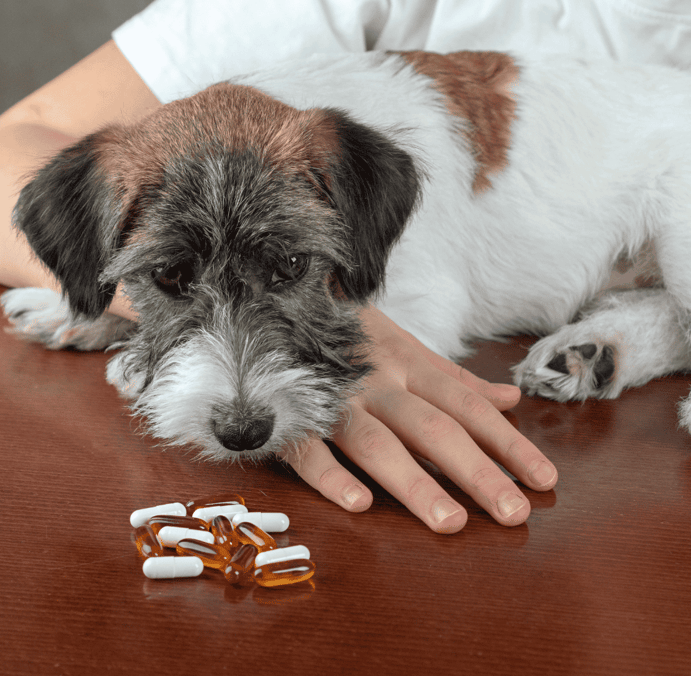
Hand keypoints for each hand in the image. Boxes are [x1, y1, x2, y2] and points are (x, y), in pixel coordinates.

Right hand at [282, 304, 557, 532]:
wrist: (280, 301)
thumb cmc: (350, 333)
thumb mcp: (405, 346)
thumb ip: (454, 377)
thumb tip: (509, 398)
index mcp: (406, 365)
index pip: (467, 406)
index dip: (507, 443)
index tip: (545, 480)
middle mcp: (377, 382)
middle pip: (433, 428)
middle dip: (476, 471)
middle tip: (513, 513)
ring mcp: (334, 399)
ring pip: (377, 442)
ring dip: (414, 482)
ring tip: (450, 523)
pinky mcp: (292, 417)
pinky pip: (309, 448)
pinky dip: (331, 475)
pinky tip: (360, 504)